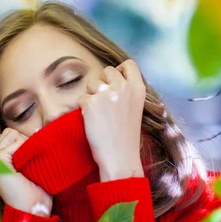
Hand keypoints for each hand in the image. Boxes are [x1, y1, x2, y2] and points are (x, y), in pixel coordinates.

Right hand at [0, 128, 52, 216]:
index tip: (32, 161)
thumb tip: (36, 130)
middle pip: (9, 132)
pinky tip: (26, 166)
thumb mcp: (32, 167)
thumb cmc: (37, 194)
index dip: (24, 143)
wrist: (34, 211)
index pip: (8, 136)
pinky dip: (25, 149)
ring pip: (11, 133)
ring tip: (28, 165)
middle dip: (24, 142)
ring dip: (25, 145)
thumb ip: (26, 150)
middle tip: (31, 164)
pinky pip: (15, 142)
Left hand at [78, 59, 145, 181]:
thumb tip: (113, 79)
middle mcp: (123, 88)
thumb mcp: (136, 109)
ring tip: (100, 115)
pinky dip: (84, 108)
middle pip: (107, 70)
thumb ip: (127, 92)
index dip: (120, 70)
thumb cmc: (127, 137)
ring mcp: (106, 94)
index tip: (115, 81)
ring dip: (92, 95)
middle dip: (103, 82)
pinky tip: (93, 121)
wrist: (119, 157)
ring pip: (92, 83)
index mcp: (138, 89)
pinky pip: (82, 98)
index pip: (129, 64)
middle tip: (105, 102)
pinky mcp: (91, 103)